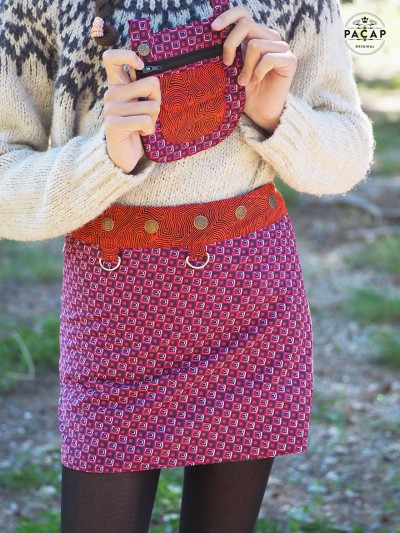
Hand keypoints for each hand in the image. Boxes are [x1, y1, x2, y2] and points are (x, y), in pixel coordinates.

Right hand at [102, 49, 160, 173]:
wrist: (123, 154)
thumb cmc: (137, 126)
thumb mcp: (141, 103)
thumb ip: (145, 88)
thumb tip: (155, 79)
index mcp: (117, 85)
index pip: (111, 57)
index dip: (129, 56)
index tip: (141, 67)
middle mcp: (111, 94)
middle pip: (151, 83)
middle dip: (158, 100)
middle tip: (149, 113)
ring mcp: (111, 109)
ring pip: (152, 106)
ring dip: (153, 119)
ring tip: (142, 126)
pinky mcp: (114, 124)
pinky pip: (145, 121)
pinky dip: (149, 129)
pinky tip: (140, 133)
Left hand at [211, 6, 297, 134]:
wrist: (260, 111)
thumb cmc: (245, 91)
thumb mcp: (233, 67)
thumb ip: (230, 49)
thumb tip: (213, 32)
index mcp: (255, 35)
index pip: (243, 14)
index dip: (227, 17)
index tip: (213, 29)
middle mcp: (269, 37)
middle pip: (246, 25)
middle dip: (230, 45)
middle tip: (227, 64)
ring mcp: (281, 47)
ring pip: (255, 44)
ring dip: (245, 67)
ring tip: (244, 81)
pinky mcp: (290, 60)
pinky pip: (268, 59)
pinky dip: (258, 72)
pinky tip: (257, 82)